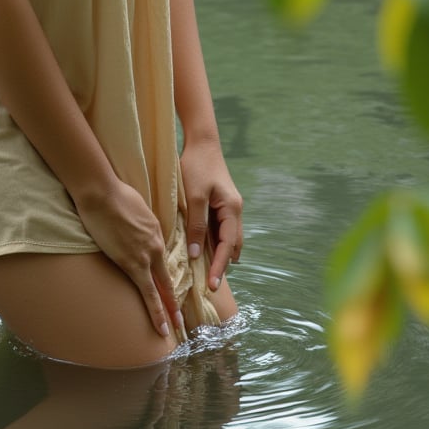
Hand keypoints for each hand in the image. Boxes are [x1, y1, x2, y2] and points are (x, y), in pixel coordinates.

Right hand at [74, 180, 183, 338]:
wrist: (103, 193)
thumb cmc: (114, 195)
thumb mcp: (137, 209)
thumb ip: (140, 226)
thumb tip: (136, 232)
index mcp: (156, 233)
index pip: (163, 264)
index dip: (167, 280)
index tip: (171, 293)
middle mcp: (155, 247)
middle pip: (166, 280)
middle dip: (173, 303)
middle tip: (181, 322)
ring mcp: (144, 256)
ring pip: (159, 290)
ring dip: (166, 311)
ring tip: (172, 329)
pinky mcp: (130, 262)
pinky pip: (145, 291)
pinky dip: (154, 309)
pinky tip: (160, 323)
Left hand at [180, 139, 242, 291]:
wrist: (201, 142)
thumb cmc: (197, 166)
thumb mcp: (194, 196)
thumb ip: (196, 225)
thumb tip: (197, 255)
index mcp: (232, 209)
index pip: (228, 246)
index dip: (220, 267)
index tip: (213, 286)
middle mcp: (235, 211)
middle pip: (233, 246)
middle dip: (223, 265)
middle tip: (210, 285)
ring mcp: (229, 207)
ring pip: (227, 239)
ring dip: (219, 254)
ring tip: (205, 273)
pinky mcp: (220, 204)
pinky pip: (219, 229)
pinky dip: (213, 242)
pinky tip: (202, 251)